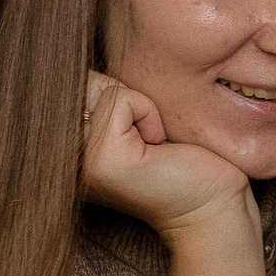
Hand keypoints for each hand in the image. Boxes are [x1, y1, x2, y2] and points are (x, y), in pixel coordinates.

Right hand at [82, 72, 253, 236]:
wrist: (211, 209)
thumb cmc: (181, 165)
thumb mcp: (133, 124)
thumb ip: (103, 101)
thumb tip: (79, 66)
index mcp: (67, 151)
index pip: (72, 85)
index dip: (112, 93)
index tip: (137, 131)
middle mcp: (64, 158)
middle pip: (82, 83)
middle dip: (122, 96)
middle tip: (146, 137)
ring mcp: (80, 161)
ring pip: (102, 89)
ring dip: (139, 106)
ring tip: (152, 143)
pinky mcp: (103, 159)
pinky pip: (120, 99)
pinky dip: (148, 113)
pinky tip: (158, 146)